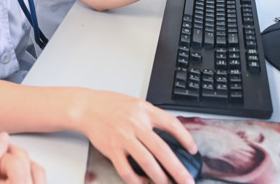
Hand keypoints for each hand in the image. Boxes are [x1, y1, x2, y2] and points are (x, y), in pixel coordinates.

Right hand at [76, 90, 196, 183]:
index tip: (193, 150)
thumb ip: (151, 117)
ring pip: (147, 163)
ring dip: (160, 178)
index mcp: (144, 110)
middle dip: (178, 169)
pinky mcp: (112, 150)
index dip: (185, 138)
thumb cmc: (111, 105)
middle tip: (187, 181)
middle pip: (162, 150)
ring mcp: (123, 138)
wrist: (86, 107)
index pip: (171, 124)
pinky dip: (137, 181)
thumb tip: (171, 135)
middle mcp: (135, 124)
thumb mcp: (136, 104)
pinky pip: (126, 170)